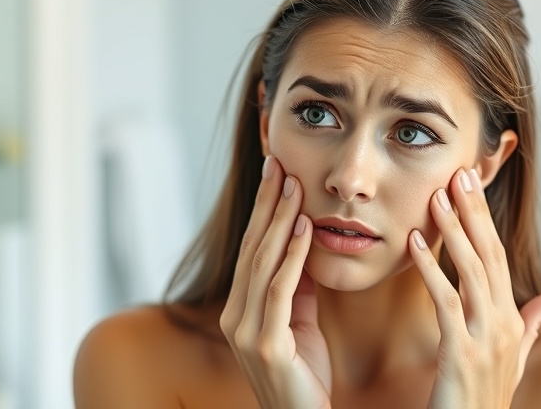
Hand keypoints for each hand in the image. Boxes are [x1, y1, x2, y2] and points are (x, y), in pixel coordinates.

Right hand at [220, 156, 331, 408]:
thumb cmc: (305, 376)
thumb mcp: (300, 321)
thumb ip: (296, 284)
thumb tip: (302, 241)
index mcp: (239, 310)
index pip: (250, 248)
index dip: (263, 210)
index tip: (276, 172)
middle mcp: (234, 317)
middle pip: (252, 247)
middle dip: (267, 204)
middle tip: (279, 163)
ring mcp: (245, 332)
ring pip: (262, 262)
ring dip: (281, 219)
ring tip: (294, 185)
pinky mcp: (265, 346)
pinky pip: (280, 290)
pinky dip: (292, 255)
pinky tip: (306, 227)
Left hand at [409, 168, 540, 408]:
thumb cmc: (486, 398)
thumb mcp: (515, 358)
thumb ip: (533, 323)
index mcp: (512, 320)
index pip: (498, 257)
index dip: (485, 219)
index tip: (471, 185)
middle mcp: (504, 323)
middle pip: (489, 255)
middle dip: (475, 212)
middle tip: (459, 173)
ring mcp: (487, 338)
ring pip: (472, 271)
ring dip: (454, 230)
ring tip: (437, 196)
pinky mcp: (463, 352)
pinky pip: (446, 301)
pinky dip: (430, 268)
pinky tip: (414, 242)